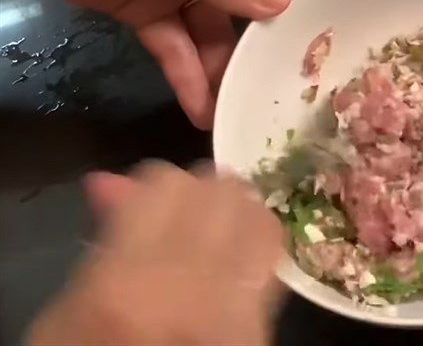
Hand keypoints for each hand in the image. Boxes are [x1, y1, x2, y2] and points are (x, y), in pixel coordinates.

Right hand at [27, 163, 284, 345]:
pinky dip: (257, 236)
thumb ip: (102, 241)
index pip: (165, 183)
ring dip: (235, 206)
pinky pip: (272, 252)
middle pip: (217, 189)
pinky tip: (240, 248)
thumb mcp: (69, 310)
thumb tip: (113, 183)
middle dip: (200, 189)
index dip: (156, 181)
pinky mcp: (259, 323)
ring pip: (253, 211)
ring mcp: (231, 302)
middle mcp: (189, 281)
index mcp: (128, 278)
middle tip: (187, 207)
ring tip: (219, 219)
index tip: (149, 195)